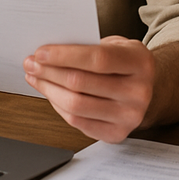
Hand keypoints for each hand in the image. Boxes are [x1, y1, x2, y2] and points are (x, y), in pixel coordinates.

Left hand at [23, 36, 154, 142]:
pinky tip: (49, 93)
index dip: (65, 56)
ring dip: (48, 90)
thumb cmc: (125, 62)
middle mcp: (138, 92)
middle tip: (31, 63)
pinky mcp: (117, 134)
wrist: (148, 89)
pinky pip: (77, 122)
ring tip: (35, 77)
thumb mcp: (116, 45)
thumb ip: (89, 46)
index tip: (40, 52)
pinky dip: (57, 106)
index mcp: (140, 63)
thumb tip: (49, 51)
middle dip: (49, 72)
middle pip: (81, 83)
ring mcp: (129, 117)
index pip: (97, 59)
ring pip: (75, 105)